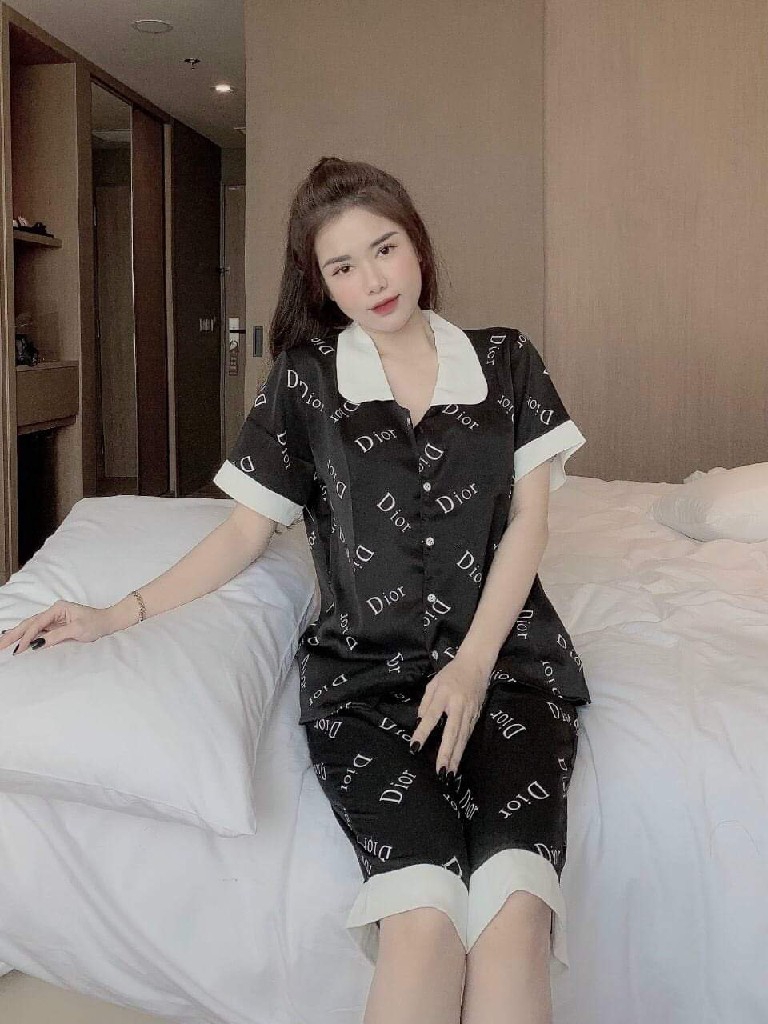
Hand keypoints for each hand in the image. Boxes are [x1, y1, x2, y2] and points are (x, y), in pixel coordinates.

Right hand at [0, 601, 113, 655]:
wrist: (107, 622)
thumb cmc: (95, 624)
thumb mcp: (77, 630)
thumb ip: (56, 637)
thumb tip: (37, 644)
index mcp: (57, 609)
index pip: (37, 624)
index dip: (27, 637)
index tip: (19, 649)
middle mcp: (53, 612)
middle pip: (29, 624)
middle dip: (14, 635)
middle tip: (0, 645)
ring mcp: (53, 620)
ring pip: (31, 628)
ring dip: (17, 636)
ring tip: (2, 644)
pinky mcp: (55, 627)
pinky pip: (37, 632)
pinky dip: (26, 637)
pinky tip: (16, 641)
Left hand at [411, 655, 489, 779]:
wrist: (476, 664)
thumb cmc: (451, 673)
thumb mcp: (434, 683)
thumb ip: (426, 702)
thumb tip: (421, 721)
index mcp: (444, 695)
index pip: (432, 716)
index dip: (423, 732)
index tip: (415, 747)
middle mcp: (458, 705)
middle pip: (452, 732)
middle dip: (446, 754)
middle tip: (440, 772)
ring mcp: (469, 712)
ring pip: (462, 738)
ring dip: (456, 757)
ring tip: (449, 773)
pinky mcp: (476, 716)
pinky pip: (467, 735)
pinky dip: (462, 749)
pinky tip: (457, 761)